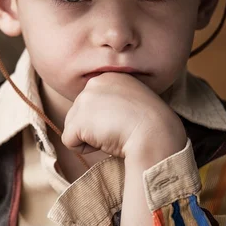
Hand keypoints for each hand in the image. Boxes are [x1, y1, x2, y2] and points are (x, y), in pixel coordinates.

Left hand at [62, 72, 185, 159]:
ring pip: (73, 127)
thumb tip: (98, 118)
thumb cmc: (152, 126)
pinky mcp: (79, 119)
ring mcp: (85, 99)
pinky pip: (69, 141)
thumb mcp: (133, 103)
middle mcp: (95, 82)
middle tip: (120, 129)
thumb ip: (114, 102)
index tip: (127, 120)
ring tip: (114, 134)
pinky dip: (85, 148)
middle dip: (95, 127)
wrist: (156, 135)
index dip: (108, 118)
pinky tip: (106, 141)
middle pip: (80, 113)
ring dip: (90, 137)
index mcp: (110, 76)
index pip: (94, 103)